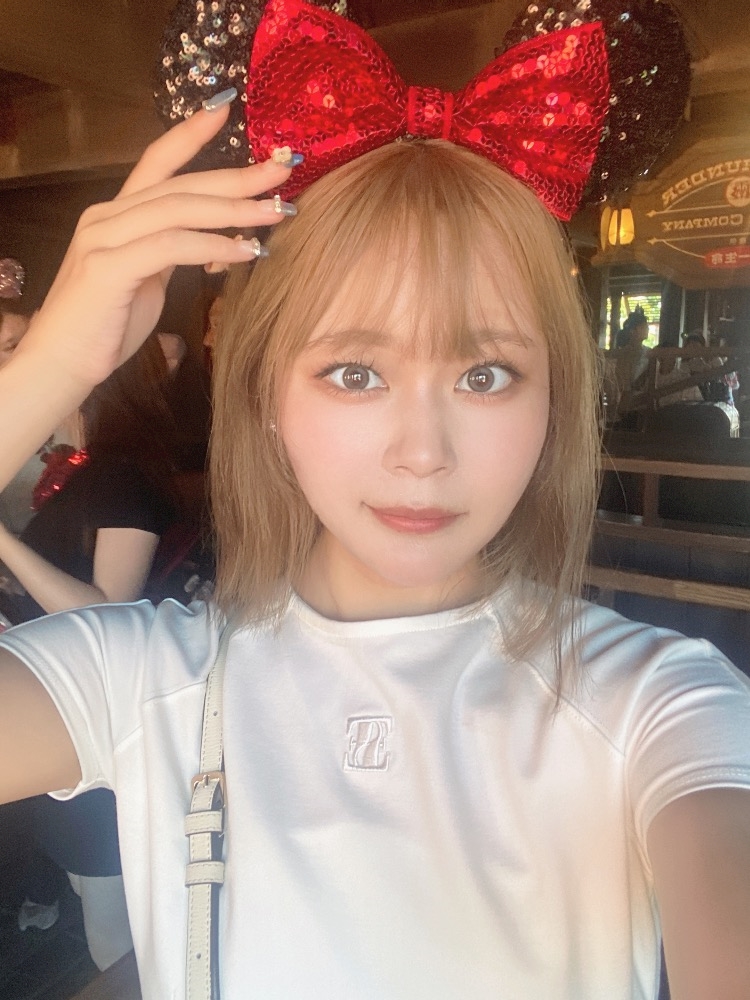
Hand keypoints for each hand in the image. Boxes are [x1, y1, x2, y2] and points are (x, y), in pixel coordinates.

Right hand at [17, 101, 295, 390]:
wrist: (61, 363)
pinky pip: (171, 247)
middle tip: (281, 171)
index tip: (226, 107)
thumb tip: (215, 238)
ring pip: (178, 209)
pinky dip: (212, 245)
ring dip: (234, 210)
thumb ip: (171, 251)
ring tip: (275, 213)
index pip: (156, 161)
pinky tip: (244, 251)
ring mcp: (104, 238)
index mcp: (117, 214)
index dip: (190, 134)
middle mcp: (107, 216)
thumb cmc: (107, 325)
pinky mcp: (107, 268)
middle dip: (236, 176)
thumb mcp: (147, 279)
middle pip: (181, 184)